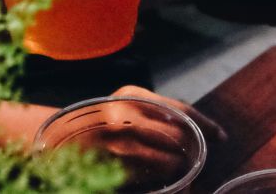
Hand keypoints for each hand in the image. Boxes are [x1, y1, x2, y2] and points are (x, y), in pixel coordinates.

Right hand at [40, 86, 223, 187]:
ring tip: (179, 173)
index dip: (205, 124)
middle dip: (191, 153)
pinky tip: (161, 182)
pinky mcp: (110, 166)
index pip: (181, 108)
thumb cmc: (98, 124)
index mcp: (132, 94)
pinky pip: (146, 179)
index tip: (221, 136)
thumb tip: (195, 134)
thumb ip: (153, 115)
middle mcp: (126, 113)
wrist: (54, 140)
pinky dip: (158, 182)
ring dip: (178, 170)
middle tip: (193, 163)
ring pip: (166, 160)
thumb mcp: (123, 108)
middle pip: (178, 136)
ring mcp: (116, 140)